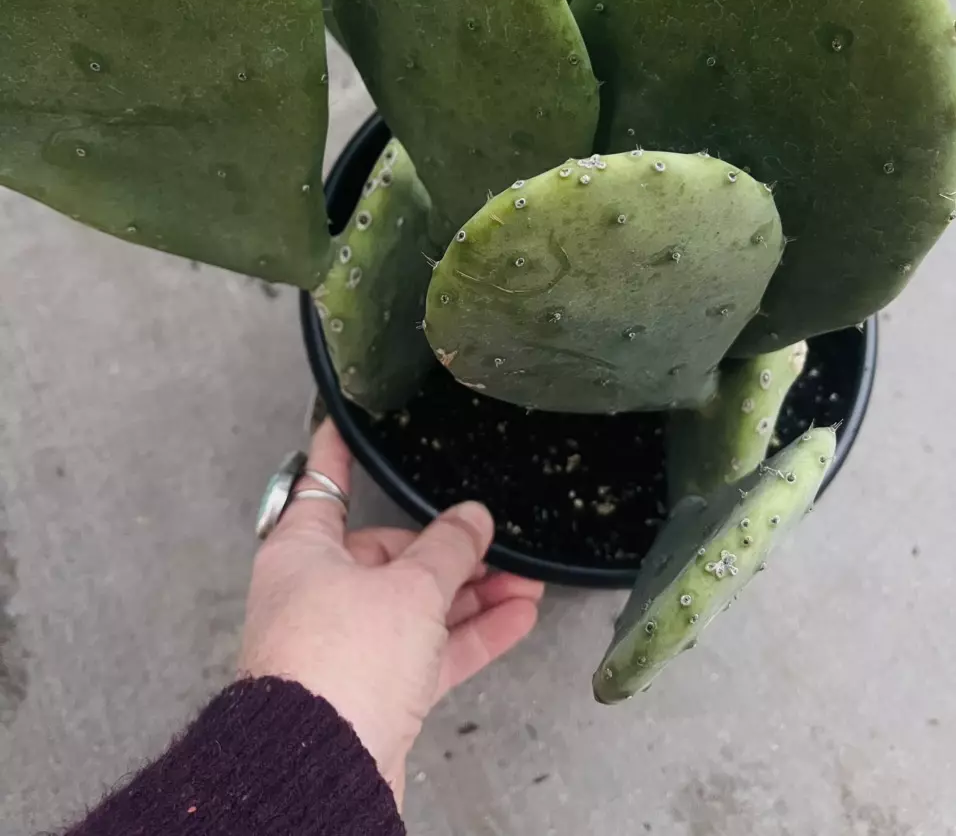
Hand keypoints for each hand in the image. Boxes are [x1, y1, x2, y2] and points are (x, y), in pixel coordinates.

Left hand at [239, 418, 542, 805]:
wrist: (323, 766)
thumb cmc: (343, 657)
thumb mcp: (408, 588)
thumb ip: (448, 549)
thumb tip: (473, 518)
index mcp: (303, 551)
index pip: (324, 485)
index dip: (339, 451)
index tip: (345, 419)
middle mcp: (318, 593)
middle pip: (388, 554)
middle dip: (448, 550)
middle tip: (497, 540)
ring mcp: (346, 645)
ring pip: (416, 606)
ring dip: (471, 594)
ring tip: (527, 580)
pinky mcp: (374, 691)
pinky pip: (429, 652)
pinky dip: (470, 635)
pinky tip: (518, 618)